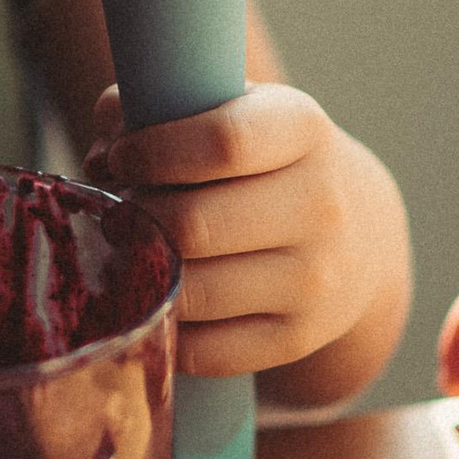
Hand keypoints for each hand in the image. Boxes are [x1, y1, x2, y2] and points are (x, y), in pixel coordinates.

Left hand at [85, 83, 392, 378]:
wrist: (356, 233)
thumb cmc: (261, 160)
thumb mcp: (227, 109)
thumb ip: (152, 108)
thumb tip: (101, 162)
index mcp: (301, 128)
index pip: (222, 142)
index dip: (152, 152)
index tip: (122, 158)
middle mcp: (320, 205)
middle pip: (193, 224)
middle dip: (136, 220)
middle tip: (121, 213)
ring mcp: (315, 280)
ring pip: (193, 292)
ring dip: (144, 275)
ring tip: (137, 252)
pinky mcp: (298, 339)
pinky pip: (203, 350)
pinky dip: (167, 327)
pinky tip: (164, 296)